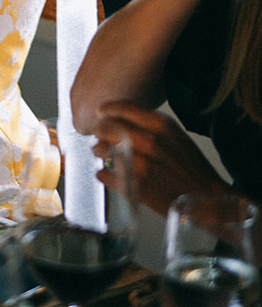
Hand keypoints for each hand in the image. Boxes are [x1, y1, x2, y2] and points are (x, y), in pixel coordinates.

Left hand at [93, 101, 229, 216]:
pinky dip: (103, 173)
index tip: (102, 112)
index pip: (122, 108)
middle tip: (100, 135)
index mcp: (161, 126)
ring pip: (101, 149)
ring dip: (99, 151)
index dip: (108, 109)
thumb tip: (122, 116)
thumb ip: (150, 124)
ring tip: (103, 153)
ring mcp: (140, 165)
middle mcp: (148, 142)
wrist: (206, 198)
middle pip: (106, 127)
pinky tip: (108, 173)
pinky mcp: (133, 186)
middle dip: (100, 131)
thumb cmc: (191, 167)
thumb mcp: (176, 136)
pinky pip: (103, 174)